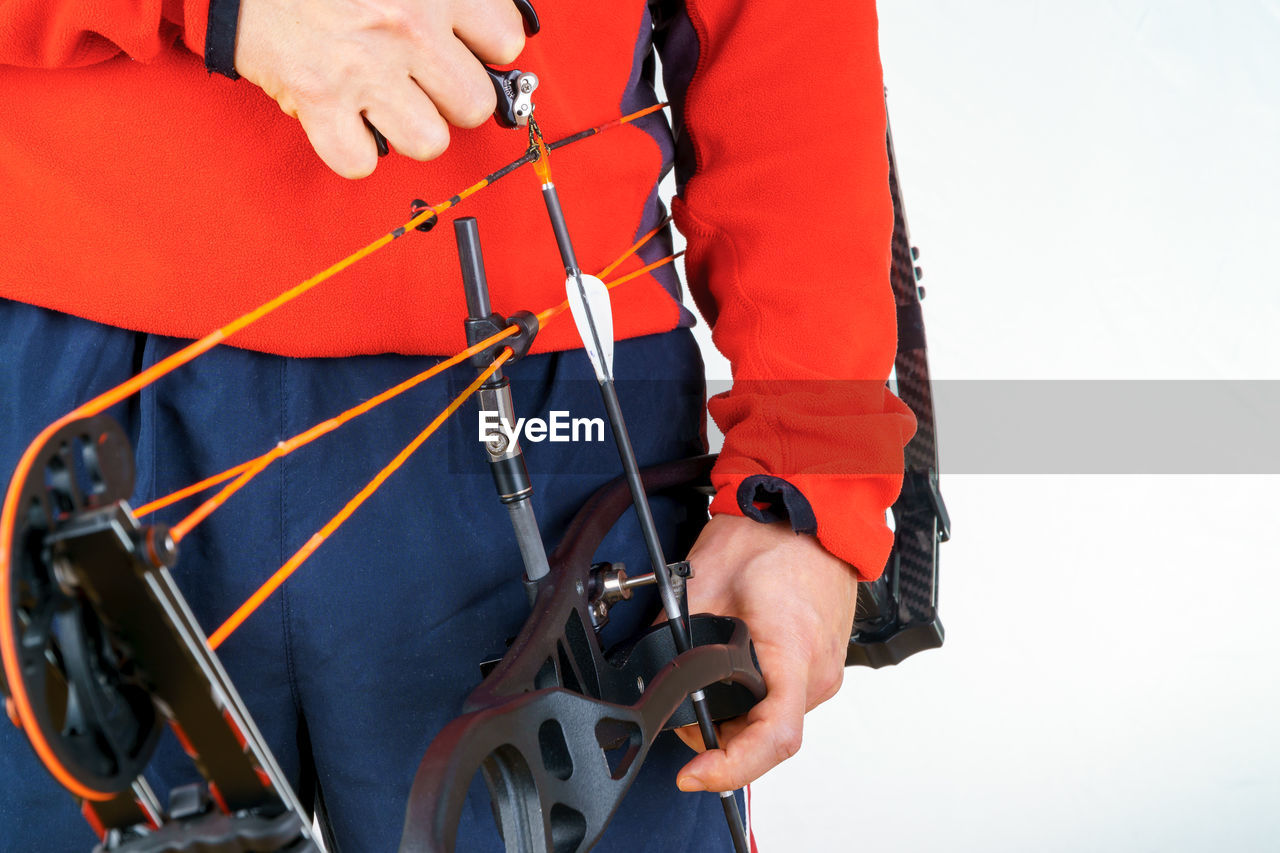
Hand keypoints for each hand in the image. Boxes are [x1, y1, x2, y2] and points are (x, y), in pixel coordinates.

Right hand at [235, 0, 526, 177]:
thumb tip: (491, 33)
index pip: (506, 43)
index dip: (486, 51)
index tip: (464, 49)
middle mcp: (406, 26)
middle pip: (475, 104)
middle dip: (449, 97)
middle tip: (420, 79)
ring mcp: (364, 66)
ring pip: (430, 142)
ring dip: (409, 129)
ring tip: (385, 101)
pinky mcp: (317, 97)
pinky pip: (360, 162)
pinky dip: (352, 149)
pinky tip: (345, 118)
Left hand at [671, 514, 857, 791]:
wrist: (812, 513)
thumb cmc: (771, 538)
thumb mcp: (703, 584)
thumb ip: (673, 635)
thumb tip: (650, 671)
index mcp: (793, 653)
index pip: (772, 738)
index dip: (731, 768)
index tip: (694, 773)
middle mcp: (818, 672)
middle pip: (769, 738)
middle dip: (722, 743)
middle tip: (684, 721)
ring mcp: (825, 671)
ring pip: (777, 723)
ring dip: (739, 722)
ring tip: (706, 694)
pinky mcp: (822, 665)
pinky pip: (787, 702)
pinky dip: (756, 704)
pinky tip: (733, 682)